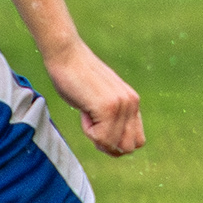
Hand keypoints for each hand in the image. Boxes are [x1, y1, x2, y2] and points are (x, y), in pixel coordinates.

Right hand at [42, 36, 144, 156]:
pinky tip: (84, 111)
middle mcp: (132, 103)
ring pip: (113, 144)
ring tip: (87, 113)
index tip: (99, 129)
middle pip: (128, 147)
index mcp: (132, 102)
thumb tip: (113, 147)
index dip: (116, 143)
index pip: (136, 141)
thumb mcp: (101, 101)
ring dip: (96, 137)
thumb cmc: (76, 79)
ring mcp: (122, 105)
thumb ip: (112, 118)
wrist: (66, 55)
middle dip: (107, 144)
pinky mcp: (108, 107)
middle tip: (92, 124)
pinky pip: (101, 138)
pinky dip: (88, 131)